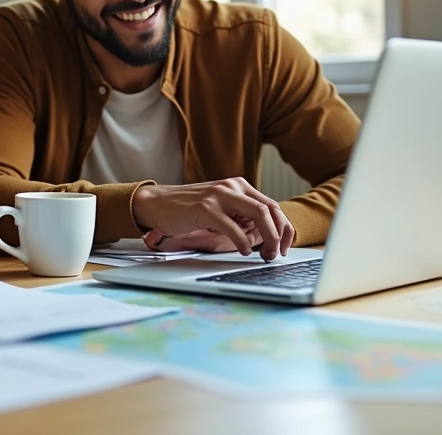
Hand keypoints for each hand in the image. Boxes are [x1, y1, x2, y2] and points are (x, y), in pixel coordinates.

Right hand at [132, 178, 293, 260]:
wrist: (156, 203)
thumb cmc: (186, 210)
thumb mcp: (219, 210)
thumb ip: (240, 217)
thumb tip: (263, 237)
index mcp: (238, 186)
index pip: (272, 206)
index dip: (284, 228)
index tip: (285, 246)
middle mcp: (232, 187)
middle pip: (270, 209)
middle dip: (280, 234)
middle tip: (277, 254)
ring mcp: (219, 195)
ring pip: (258, 214)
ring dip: (268, 238)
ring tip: (266, 254)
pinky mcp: (205, 207)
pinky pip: (233, 226)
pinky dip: (242, 242)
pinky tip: (244, 251)